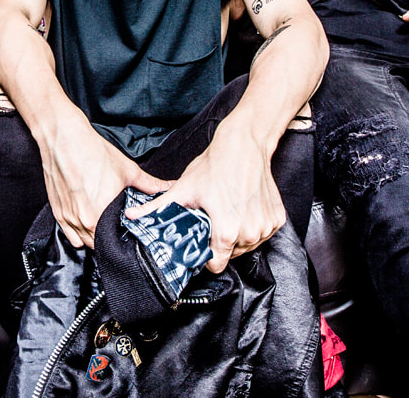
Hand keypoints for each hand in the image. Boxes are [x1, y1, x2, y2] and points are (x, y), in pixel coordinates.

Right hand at [42, 122, 169, 248]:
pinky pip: (67, 232)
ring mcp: (66, 217)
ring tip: (100, 223)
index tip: (125, 233)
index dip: (120, 240)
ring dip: (90, 236)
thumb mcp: (127, 170)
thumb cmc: (92, 153)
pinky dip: (76, 230)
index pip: (110, 244)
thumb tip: (168, 187)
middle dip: (106, 239)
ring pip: (80, 240)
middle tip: (115, 227)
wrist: (63, 138)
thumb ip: (149, 184)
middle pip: (95, 244)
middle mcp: (80, 222)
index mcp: (98, 217)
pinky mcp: (56, 210)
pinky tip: (85, 218)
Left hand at [126, 123, 284, 273]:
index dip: (206, 255)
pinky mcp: (277, 219)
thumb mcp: (184, 189)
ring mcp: (266, 227)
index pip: (216, 265)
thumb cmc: (215, 165)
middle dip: (221, 241)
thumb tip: (131, 216)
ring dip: (238, 234)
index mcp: (226, 232)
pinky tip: (243, 207)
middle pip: (231, 254)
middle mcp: (249, 234)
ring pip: (248, 245)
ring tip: (228, 210)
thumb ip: (158, 208)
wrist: (245, 144)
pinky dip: (253, 225)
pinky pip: (262, 233)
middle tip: (214, 219)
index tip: (202, 241)